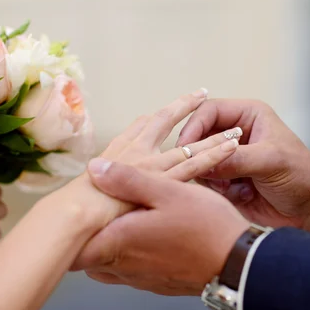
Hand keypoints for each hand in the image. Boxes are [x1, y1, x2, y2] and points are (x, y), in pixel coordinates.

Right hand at [59, 89, 243, 231]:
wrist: (77, 215)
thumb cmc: (77, 206)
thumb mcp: (89, 188)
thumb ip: (104, 180)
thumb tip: (102, 178)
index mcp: (118, 150)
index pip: (140, 126)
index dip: (155, 117)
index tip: (165, 110)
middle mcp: (136, 149)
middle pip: (164, 121)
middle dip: (183, 107)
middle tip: (200, 94)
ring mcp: (152, 163)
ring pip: (189, 144)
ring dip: (212, 136)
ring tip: (232, 128)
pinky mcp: (165, 179)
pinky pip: (197, 165)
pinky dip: (215, 156)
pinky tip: (231, 148)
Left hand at [77, 160, 249, 295]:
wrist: (238, 262)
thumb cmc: (206, 227)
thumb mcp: (169, 191)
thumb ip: (128, 180)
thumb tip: (95, 168)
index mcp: (121, 241)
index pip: (74, 249)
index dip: (64, 236)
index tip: (62, 221)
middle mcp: (125, 266)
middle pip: (87, 257)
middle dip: (86, 236)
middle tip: (88, 215)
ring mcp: (140, 278)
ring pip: (107, 264)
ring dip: (107, 244)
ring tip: (116, 222)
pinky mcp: (155, 283)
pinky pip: (128, 270)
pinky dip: (127, 253)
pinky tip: (142, 236)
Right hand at [177, 99, 309, 236]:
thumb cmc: (301, 176)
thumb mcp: (271, 162)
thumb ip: (237, 159)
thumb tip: (203, 161)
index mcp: (248, 115)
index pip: (209, 111)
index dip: (194, 127)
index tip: (185, 147)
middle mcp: (234, 133)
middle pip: (198, 136)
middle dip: (198, 155)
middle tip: (200, 173)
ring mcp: (228, 158)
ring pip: (198, 161)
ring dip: (209, 176)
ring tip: (230, 188)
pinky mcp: (225, 180)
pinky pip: (205, 182)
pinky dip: (216, 191)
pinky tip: (241, 196)